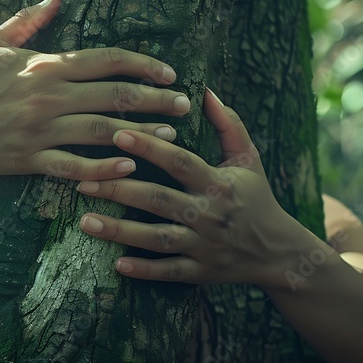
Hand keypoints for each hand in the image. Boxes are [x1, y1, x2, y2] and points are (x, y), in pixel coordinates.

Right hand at [0, 0, 191, 179]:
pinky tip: (128, 165)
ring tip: (172, 135)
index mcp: (44, 66)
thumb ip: (28, 19)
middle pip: (113, 95)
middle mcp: (47, 96)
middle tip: (185, 103)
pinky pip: (73, 165)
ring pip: (101, 130)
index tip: (169, 72)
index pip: (105, 60)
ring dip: (140, 133)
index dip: (142, 64)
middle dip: (155, 99)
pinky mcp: (30, 159)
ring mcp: (40, 130)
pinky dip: (102, 167)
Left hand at [75, 88, 309, 286]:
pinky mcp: (200, 272)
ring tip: (86, 222)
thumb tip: (204, 90)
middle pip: (158, 200)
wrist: (279, 252)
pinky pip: (168, 272)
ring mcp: (204, 246)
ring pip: (156, 238)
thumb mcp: (248, 157)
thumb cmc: (256, 197)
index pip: (180, 162)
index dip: (150, 148)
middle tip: (83, 182)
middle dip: (119, 190)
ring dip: (120, 231)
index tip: (119, 133)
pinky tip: (116, 264)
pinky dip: (144, 270)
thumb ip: (227, 123)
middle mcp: (209, 215)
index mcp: (218, 184)